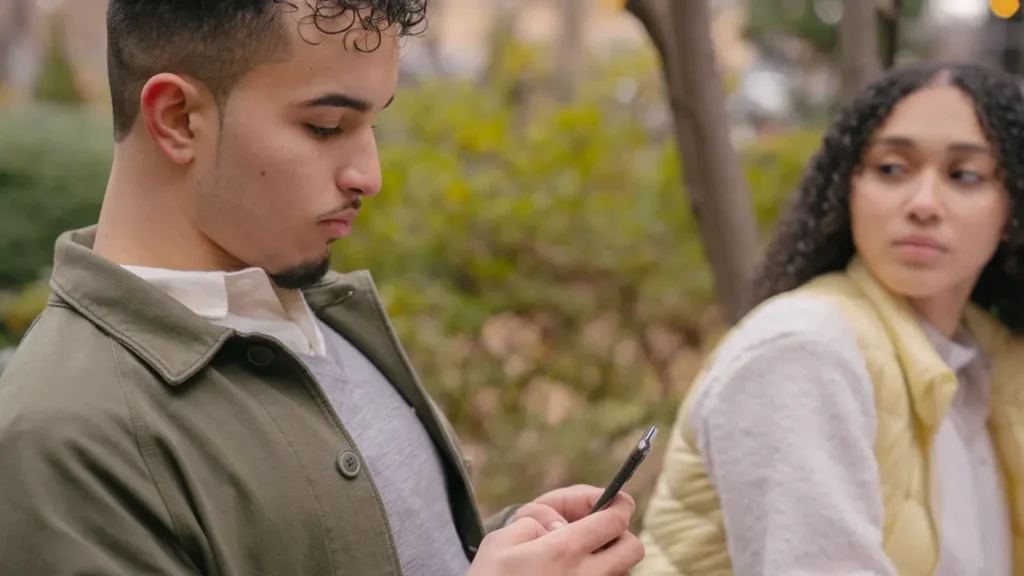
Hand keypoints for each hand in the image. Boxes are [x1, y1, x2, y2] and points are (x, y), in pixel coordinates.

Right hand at [467, 492, 643, 575]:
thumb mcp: (499, 542)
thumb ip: (533, 522)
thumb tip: (557, 526)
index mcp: (565, 550)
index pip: (615, 520)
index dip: (619, 504)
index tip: (615, 500)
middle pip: (633, 548)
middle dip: (621, 534)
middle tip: (598, 532)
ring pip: (624, 572)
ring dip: (611, 561)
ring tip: (581, 560)